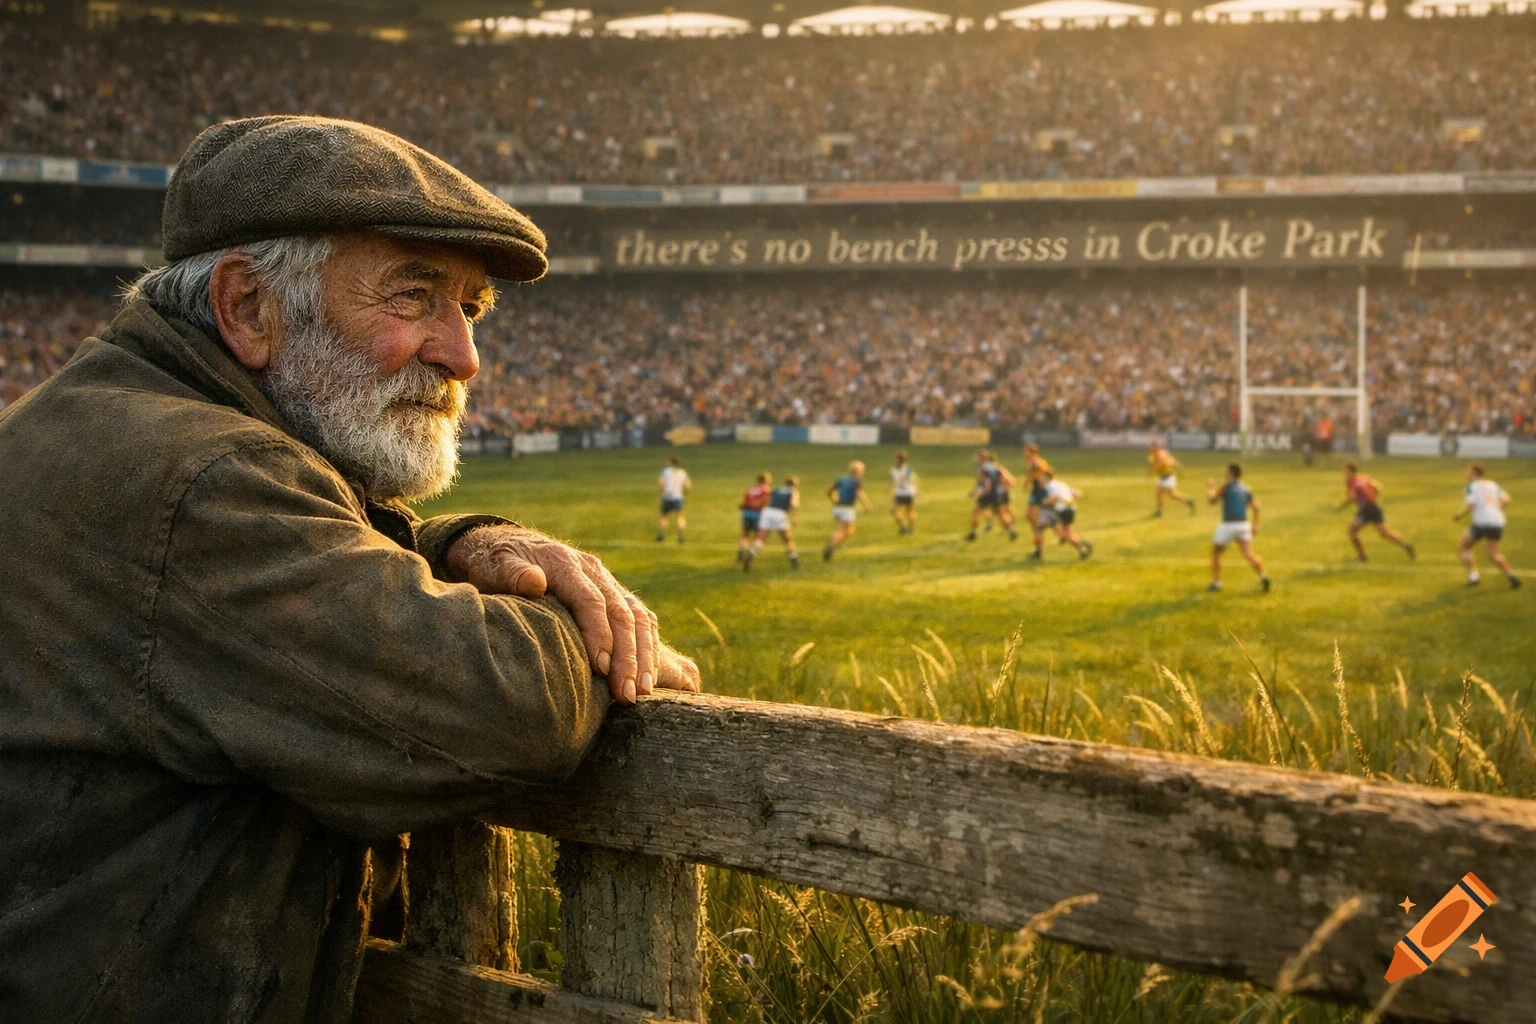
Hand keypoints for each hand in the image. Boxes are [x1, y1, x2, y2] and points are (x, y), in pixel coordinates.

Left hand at [447, 526, 699, 702]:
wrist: (509, 545)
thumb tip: (535, 582)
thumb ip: (513, 573)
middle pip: (621, 612)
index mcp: (565, 563)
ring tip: (641, 691)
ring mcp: (607, 582)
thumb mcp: (495, 564)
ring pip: (637, 617)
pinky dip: (646, 647)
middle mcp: (593, 571)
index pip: (591, 600)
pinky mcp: (613, 594)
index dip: (599, 633)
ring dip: (643, 656)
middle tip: (626, 693)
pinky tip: (645, 676)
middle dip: (627, 655)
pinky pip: (640, 618)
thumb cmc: (497, 563)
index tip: (601, 667)